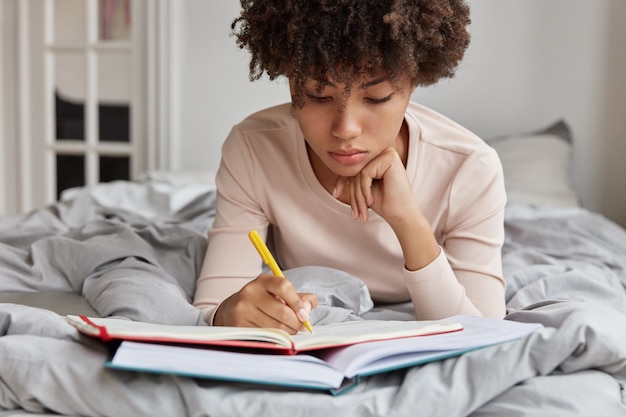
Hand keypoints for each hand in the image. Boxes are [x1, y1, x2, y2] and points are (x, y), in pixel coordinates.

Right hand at [213, 274, 317, 333]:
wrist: (232, 310)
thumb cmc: (263, 302)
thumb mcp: (279, 294)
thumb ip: (300, 298)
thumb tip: (308, 308)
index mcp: (263, 281)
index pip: (284, 287)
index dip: (297, 303)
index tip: (304, 316)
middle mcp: (250, 292)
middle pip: (282, 311)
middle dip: (296, 323)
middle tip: (301, 328)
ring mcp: (243, 309)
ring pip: (275, 327)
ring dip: (288, 333)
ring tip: (290, 331)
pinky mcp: (238, 325)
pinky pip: (265, 336)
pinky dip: (275, 338)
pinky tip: (277, 336)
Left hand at [333, 147, 439, 269]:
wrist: (401, 215)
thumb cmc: (384, 202)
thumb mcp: (362, 187)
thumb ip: (352, 174)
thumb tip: (333, 162)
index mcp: (378, 157)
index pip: (353, 167)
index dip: (342, 181)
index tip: (336, 194)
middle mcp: (383, 151)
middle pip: (356, 169)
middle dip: (352, 193)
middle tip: (355, 213)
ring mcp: (387, 153)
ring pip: (359, 172)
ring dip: (357, 195)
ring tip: (362, 211)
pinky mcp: (390, 158)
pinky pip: (365, 173)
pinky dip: (364, 190)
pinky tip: (371, 201)